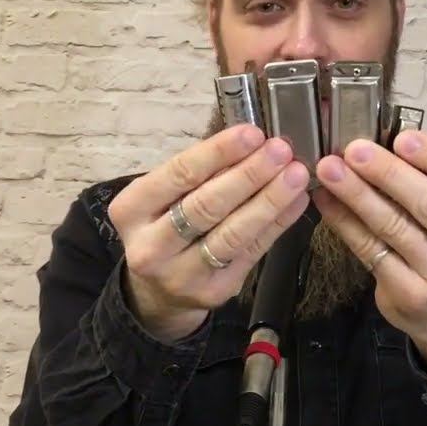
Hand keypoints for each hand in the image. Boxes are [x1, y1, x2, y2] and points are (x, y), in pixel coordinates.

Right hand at [108, 124, 310, 342]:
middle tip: (280, 150)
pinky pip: (252, 252)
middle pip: (206, 205)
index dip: (219, 152)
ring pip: (233, 233)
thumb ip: (200, 173)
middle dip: (249, 174)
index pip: (179, 174)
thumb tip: (253, 141)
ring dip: (270, 200)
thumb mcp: (164, 197)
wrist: (157, 291)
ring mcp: (182, 274)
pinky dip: (277, 224)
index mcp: (131, 209)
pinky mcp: (214, 291)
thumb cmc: (166, 226)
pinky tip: (296, 202)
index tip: (253, 133)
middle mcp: (151, 246)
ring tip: (296, 175)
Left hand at [313, 130, 426, 374]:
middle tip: (355, 150)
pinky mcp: (410, 295)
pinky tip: (327, 200)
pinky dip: (345, 221)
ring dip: (358, 194)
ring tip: (330, 169)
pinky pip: (372, 250)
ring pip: (396, 227)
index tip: (402, 138)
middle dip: (389, 173)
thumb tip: (386, 142)